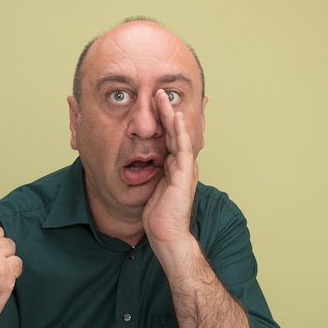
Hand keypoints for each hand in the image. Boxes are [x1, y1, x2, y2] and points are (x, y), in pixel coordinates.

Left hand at [143, 89, 198, 251]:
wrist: (167, 236)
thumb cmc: (159, 218)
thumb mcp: (152, 189)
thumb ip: (152, 174)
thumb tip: (142, 164)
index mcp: (175, 168)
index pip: (170, 139)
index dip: (164, 121)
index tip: (158, 104)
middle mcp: (182, 166)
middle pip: (175, 133)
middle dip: (167, 112)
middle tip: (161, 92)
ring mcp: (185, 170)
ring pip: (179, 136)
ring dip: (171, 115)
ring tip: (163, 97)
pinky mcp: (184, 176)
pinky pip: (182, 149)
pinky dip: (180, 132)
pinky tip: (176, 118)